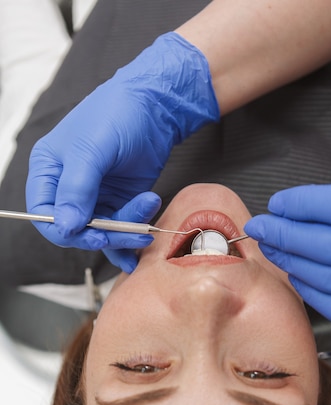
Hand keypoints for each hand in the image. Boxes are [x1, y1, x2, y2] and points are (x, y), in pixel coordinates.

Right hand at [26, 32, 218, 245]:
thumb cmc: (116, 114)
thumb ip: (77, 188)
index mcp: (49, 171)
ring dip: (126, 233)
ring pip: (103, 232)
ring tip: (148, 220)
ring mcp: (95, 197)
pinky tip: (144, 240)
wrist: (155, 107)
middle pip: (76, 229)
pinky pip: (121, 229)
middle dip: (103, 235)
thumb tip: (66, 226)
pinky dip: (132, 238)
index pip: (44, 214)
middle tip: (130, 233)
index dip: (65, 230)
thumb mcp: (92, 149)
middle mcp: (68, 188)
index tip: (94, 235)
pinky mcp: (119, 202)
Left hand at [245, 183, 330, 341]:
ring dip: (289, 260)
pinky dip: (309, 290)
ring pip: (319, 274)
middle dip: (282, 232)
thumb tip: (300, 214)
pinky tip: (297, 277)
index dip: (298, 203)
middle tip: (261, 227)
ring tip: (273, 249)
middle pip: (317, 241)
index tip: (278, 203)